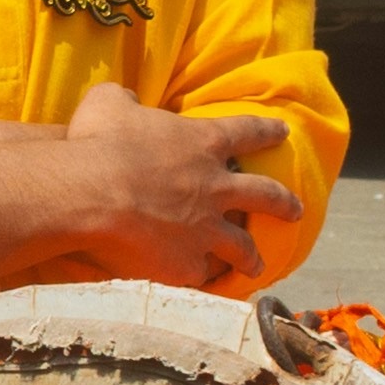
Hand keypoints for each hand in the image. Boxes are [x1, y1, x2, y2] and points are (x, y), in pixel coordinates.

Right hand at [56, 87, 297, 286]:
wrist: (88, 195)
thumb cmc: (98, 143)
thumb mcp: (108, 103)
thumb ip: (123, 98)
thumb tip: (124, 97)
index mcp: (202, 143)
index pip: (246, 131)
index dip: (266, 130)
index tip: (283, 131)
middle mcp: (215, 187)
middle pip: (263, 194)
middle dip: (283, 202)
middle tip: (297, 210)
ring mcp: (205, 229)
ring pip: (241, 245)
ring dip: (252, 256)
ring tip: (258, 265)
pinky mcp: (185, 263)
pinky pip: (202, 274)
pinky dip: (204, 279)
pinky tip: (205, 286)